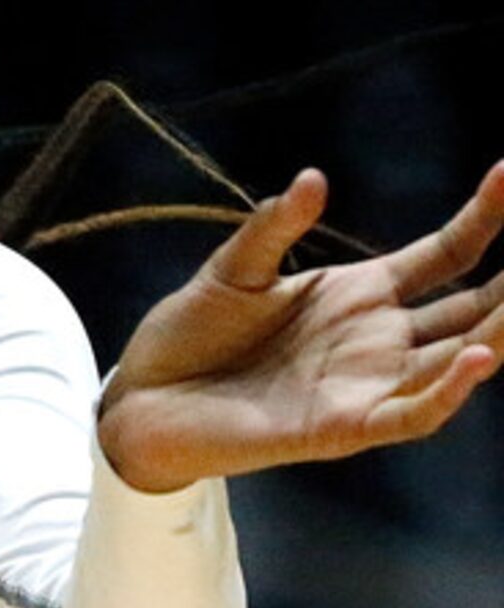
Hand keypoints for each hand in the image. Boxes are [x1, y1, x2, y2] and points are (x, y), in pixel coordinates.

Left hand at [97, 164, 503, 490]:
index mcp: (363, 293)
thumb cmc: (188, 336)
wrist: (140, 402)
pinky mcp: (340, 429)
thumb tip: (311, 179)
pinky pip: (410, 415)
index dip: (488, 216)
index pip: (451, 252)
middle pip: (474, 307)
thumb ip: (272, 230)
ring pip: (460, 359)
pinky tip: (480, 358)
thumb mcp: (232, 271)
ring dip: (501, 329)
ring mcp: (366, 384)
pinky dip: (449, 390)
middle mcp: (380, 339)